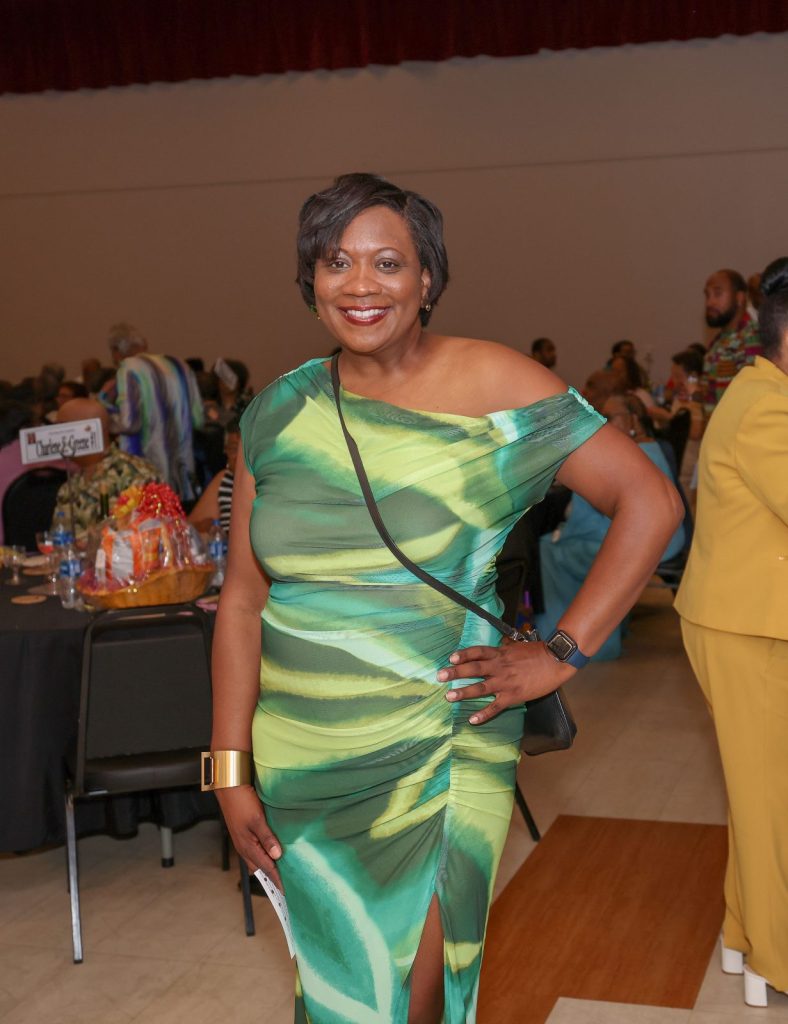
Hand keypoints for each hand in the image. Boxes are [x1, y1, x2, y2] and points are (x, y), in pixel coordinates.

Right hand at [216, 785, 283, 889]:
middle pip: (261, 868)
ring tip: (281, 871)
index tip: (287, 891)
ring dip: (268, 866)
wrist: (228, 787)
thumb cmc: (241, 802)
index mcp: (248, 846)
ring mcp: (243, 841)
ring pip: (257, 860)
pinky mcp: (243, 834)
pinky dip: (264, 855)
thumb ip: (267, 838)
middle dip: (273, 877)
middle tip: (286, 883)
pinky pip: (255, 851)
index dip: (277, 880)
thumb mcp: (257, 819)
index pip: (267, 868)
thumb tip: (277, 856)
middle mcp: (244, 847)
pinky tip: (271, 852)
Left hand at [438, 639, 575, 724]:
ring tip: (449, 696)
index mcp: (500, 653)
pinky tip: (473, 720)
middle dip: (455, 672)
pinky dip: (484, 714)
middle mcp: (499, 667)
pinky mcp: (513, 696)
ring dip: (463, 692)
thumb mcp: (517, 646)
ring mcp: (505, 682)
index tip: (451, 658)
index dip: (463, 654)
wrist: (556, 661)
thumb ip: (505, 648)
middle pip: (473, 668)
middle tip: (440, 676)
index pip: (477, 651)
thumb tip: (498, 645)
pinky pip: (495, 707)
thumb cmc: (538, 653)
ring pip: (480, 687)